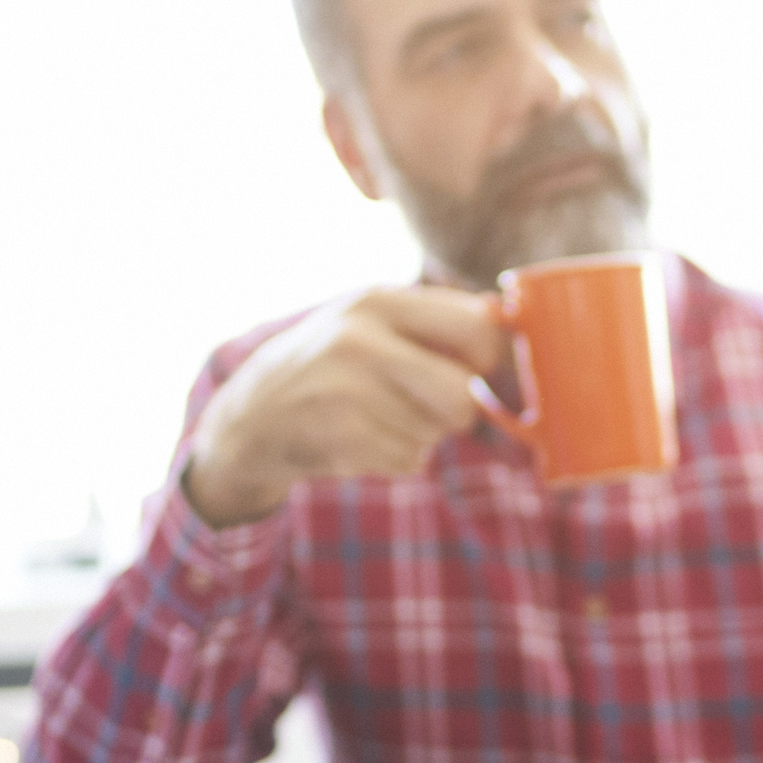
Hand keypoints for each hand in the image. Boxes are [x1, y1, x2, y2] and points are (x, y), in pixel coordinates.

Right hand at [183, 285, 508, 527]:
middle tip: (431, 406)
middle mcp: (359, 340)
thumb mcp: (369, 322)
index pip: (476, 327)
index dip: (498, 360)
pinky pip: (409, 460)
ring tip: (377, 417)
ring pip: (437, 432)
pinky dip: (396, 457)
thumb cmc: (329, 365)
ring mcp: (345, 392)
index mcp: (375, 301)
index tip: (494, 376)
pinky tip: (360, 439)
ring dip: (421, 434)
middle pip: (461, 394)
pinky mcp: (338, 440)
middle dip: (457, 411)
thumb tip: (512, 318)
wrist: (250, 417)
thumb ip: (435, 319)